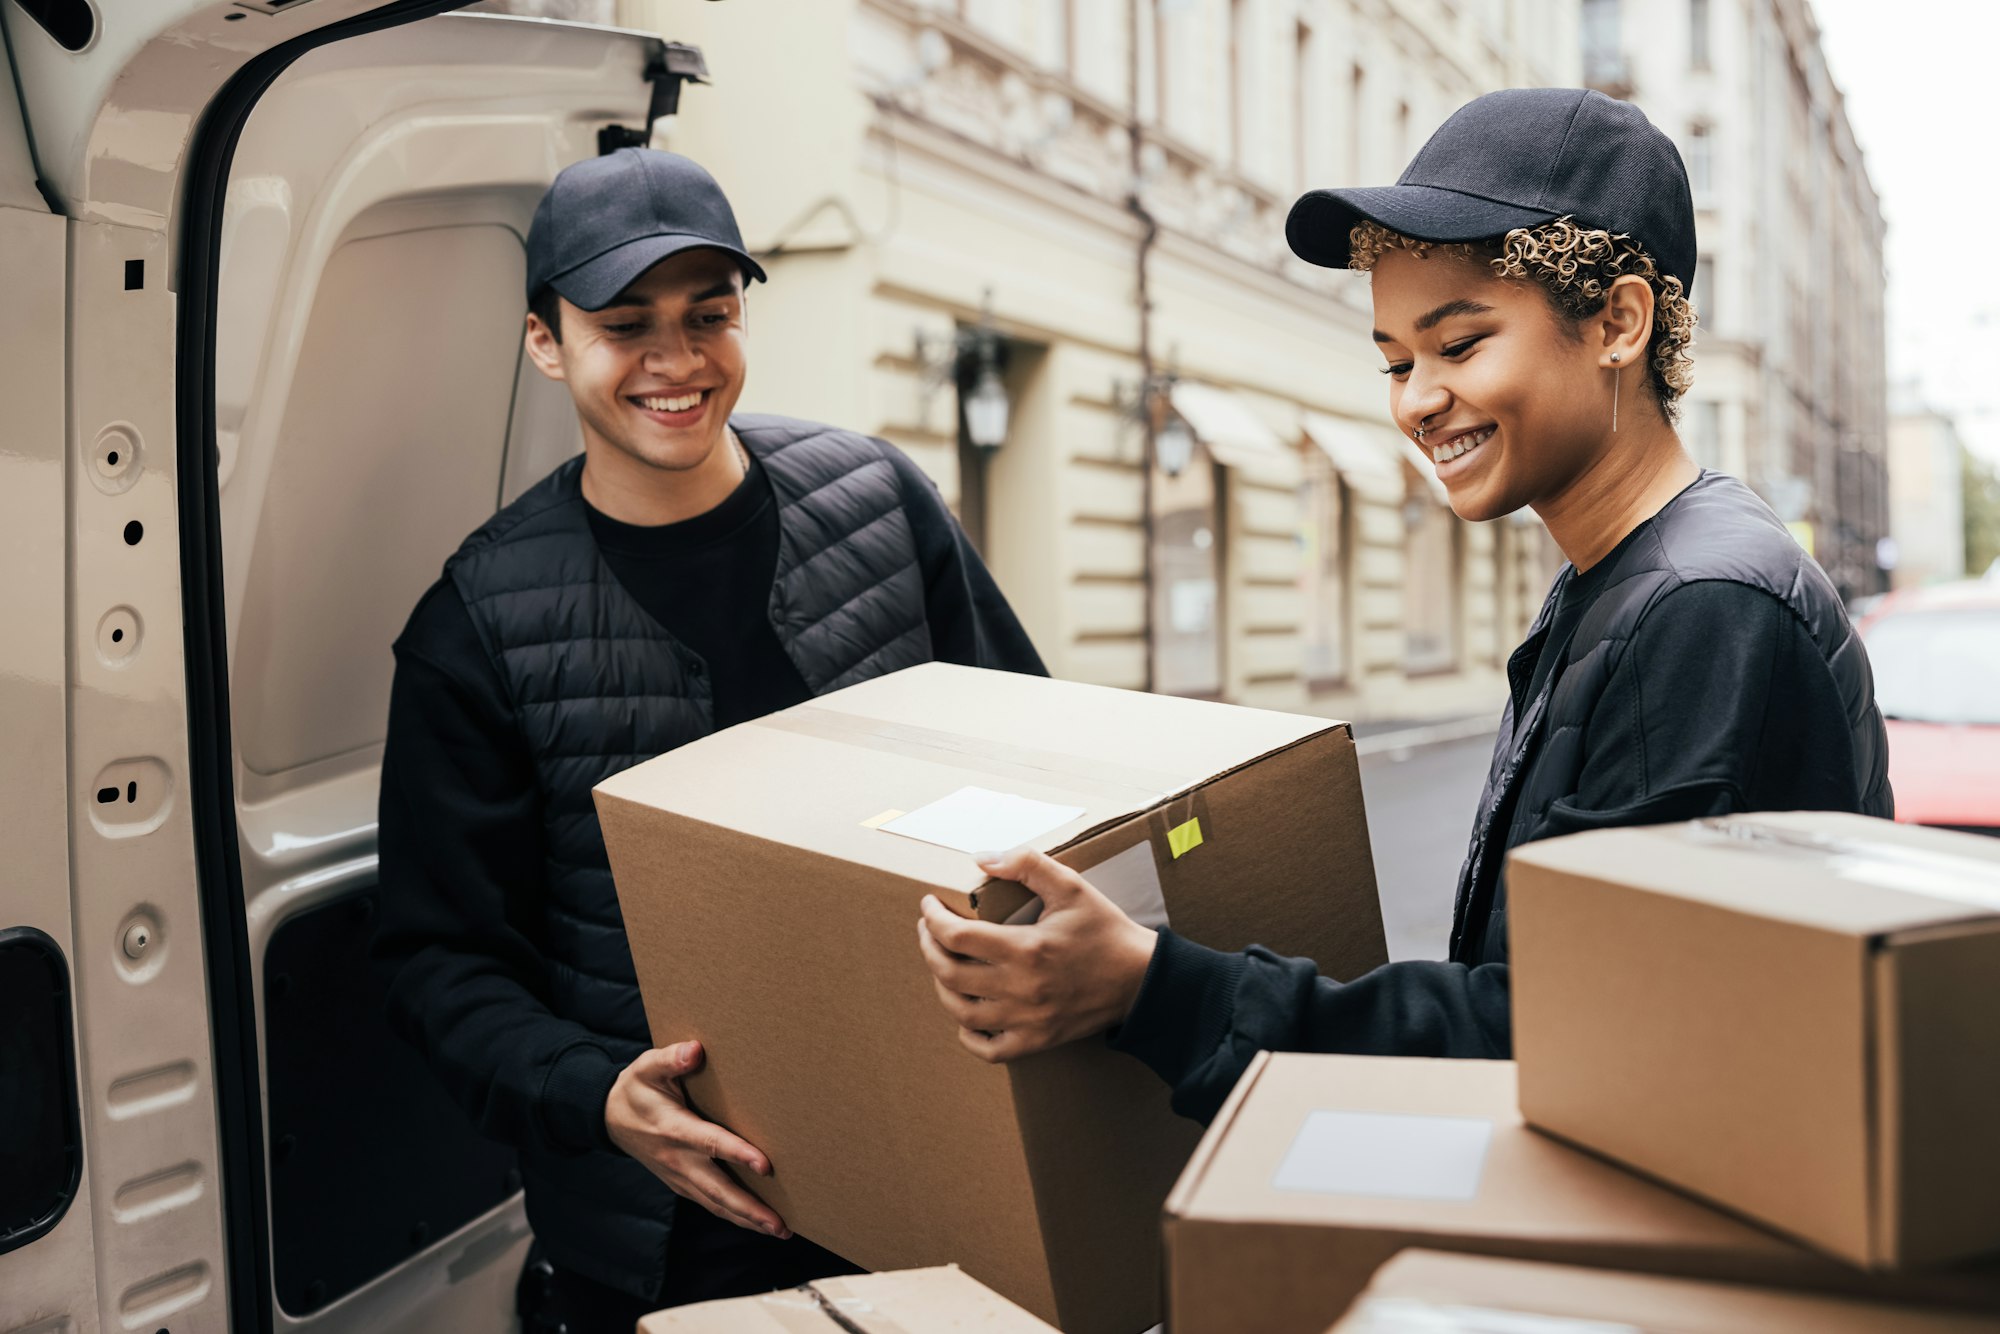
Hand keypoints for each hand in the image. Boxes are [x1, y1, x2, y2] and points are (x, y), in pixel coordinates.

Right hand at [605, 1040, 790, 1237]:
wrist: (609, 1118)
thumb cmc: (636, 1088)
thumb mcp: (647, 1067)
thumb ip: (671, 1058)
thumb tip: (695, 1050)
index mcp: (675, 1129)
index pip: (711, 1143)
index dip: (738, 1154)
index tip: (765, 1165)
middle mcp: (678, 1159)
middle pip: (717, 1189)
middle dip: (749, 1208)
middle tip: (780, 1225)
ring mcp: (679, 1176)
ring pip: (715, 1203)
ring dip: (747, 1219)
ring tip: (779, 1230)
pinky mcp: (681, 1183)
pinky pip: (710, 1203)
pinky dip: (733, 1216)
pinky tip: (756, 1223)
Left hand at [916, 846, 1158, 1063]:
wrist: (1141, 980)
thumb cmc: (1105, 930)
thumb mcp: (1071, 886)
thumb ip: (1027, 865)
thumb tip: (981, 859)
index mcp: (1026, 948)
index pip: (956, 937)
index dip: (933, 919)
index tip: (929, 905)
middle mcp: (1021, 989)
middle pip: (949, 974)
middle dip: (929, 947)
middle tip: (928, 930)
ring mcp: (1027, 1020)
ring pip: (961, 1012)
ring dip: (942, 986)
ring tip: (943, 964)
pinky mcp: (1037, 1040)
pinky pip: (988, 1050)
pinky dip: (968, 1035)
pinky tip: (966, 1014)